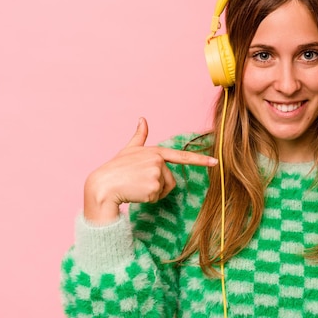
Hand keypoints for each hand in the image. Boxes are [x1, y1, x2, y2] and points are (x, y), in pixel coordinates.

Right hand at [83, 117, 216, 223]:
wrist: (102, 186)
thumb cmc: (115, 169)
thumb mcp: (129, 150)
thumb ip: (139, 136)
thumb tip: (142, 119)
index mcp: (156, 152)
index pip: (182, 156)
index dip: (200, 159)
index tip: (215, 162)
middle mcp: (158, 160)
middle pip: (171, 180)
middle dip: (157, 185)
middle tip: (138, 182)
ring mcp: (157, 173)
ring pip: (165, 190)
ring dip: (153, 193)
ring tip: (136, 187)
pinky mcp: (154, 187)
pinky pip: (157, 198)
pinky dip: (147, 199)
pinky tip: (135, 193)